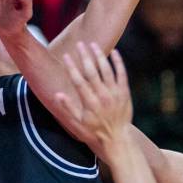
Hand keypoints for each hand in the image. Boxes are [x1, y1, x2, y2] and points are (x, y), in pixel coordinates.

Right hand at [54, 42, 132, 161]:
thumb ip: (68, 108)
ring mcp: (115, 93)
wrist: (117, 138)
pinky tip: (114, 52)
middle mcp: (102, 96)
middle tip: (79, 44)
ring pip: (106, 69)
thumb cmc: (94, 132)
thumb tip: (57, 94)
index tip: (67, 55)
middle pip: (92, 71)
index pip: (78, 80)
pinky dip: (118, 62)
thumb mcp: (78, 124)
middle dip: (84, 56)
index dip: (71, 66)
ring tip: (93, 45)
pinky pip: (122, 73)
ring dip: (99, 55)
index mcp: (89, 103)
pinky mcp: (125, 92)